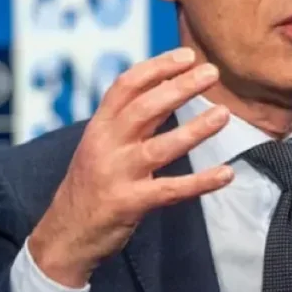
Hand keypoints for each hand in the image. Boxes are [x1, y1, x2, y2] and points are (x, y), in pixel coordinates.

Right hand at [29, 47, 234, 287]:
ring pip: (161, 147)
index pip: (127, 85)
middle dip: (179, 87)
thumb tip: (168, 88)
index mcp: (99, 126)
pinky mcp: (129, 203)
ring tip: (224, 114)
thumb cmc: (90, 185)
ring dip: (195, 129)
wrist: (65, 234)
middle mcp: (106, 145)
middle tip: (212, 73)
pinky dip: (200, 182)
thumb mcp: (100, 145)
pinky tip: (225, 174)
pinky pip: (170, 189)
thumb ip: (129, 121)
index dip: (158, 67)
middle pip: (145, 108)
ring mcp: (117, 174)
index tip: (187, 56)